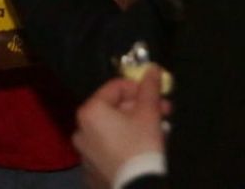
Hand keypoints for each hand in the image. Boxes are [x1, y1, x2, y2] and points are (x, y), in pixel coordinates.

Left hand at [73, 67, 166, 187]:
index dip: (139, 87)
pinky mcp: (92, 171)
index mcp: (90, 112)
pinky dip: (125, 144)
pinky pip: (110, 148)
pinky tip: (144, 148)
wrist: (139, 188)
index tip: (156, 93)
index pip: (115, 87)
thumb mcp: (149, 113)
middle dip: (141, 108)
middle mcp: (81, 130)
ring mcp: (85, 153)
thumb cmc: (142, 146)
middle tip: (163, 110)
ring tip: (159, 130)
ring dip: (136, 125)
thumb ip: (149, 87)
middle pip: (114, 109)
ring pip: (113, 129)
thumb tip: (152, 68)